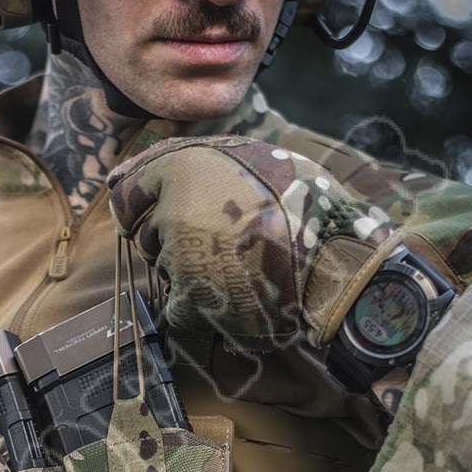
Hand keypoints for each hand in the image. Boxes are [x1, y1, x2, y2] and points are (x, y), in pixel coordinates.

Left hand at [108, 135, 402, 350]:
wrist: (339, 258)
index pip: (132, 187)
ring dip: (188, 271)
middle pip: (147, 232)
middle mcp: (174, 208)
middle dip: (171, 238)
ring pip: (163, 269)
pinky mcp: (191, 300)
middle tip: (220, 239)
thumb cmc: (309, 207)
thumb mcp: (260, 160)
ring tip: (236, 266)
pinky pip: (176, 310)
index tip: (141, 212)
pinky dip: (194, 312)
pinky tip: (227, 301)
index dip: (138, 202)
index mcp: (188, 165)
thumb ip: (213, 166)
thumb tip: (162, 178)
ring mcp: (180, 257)